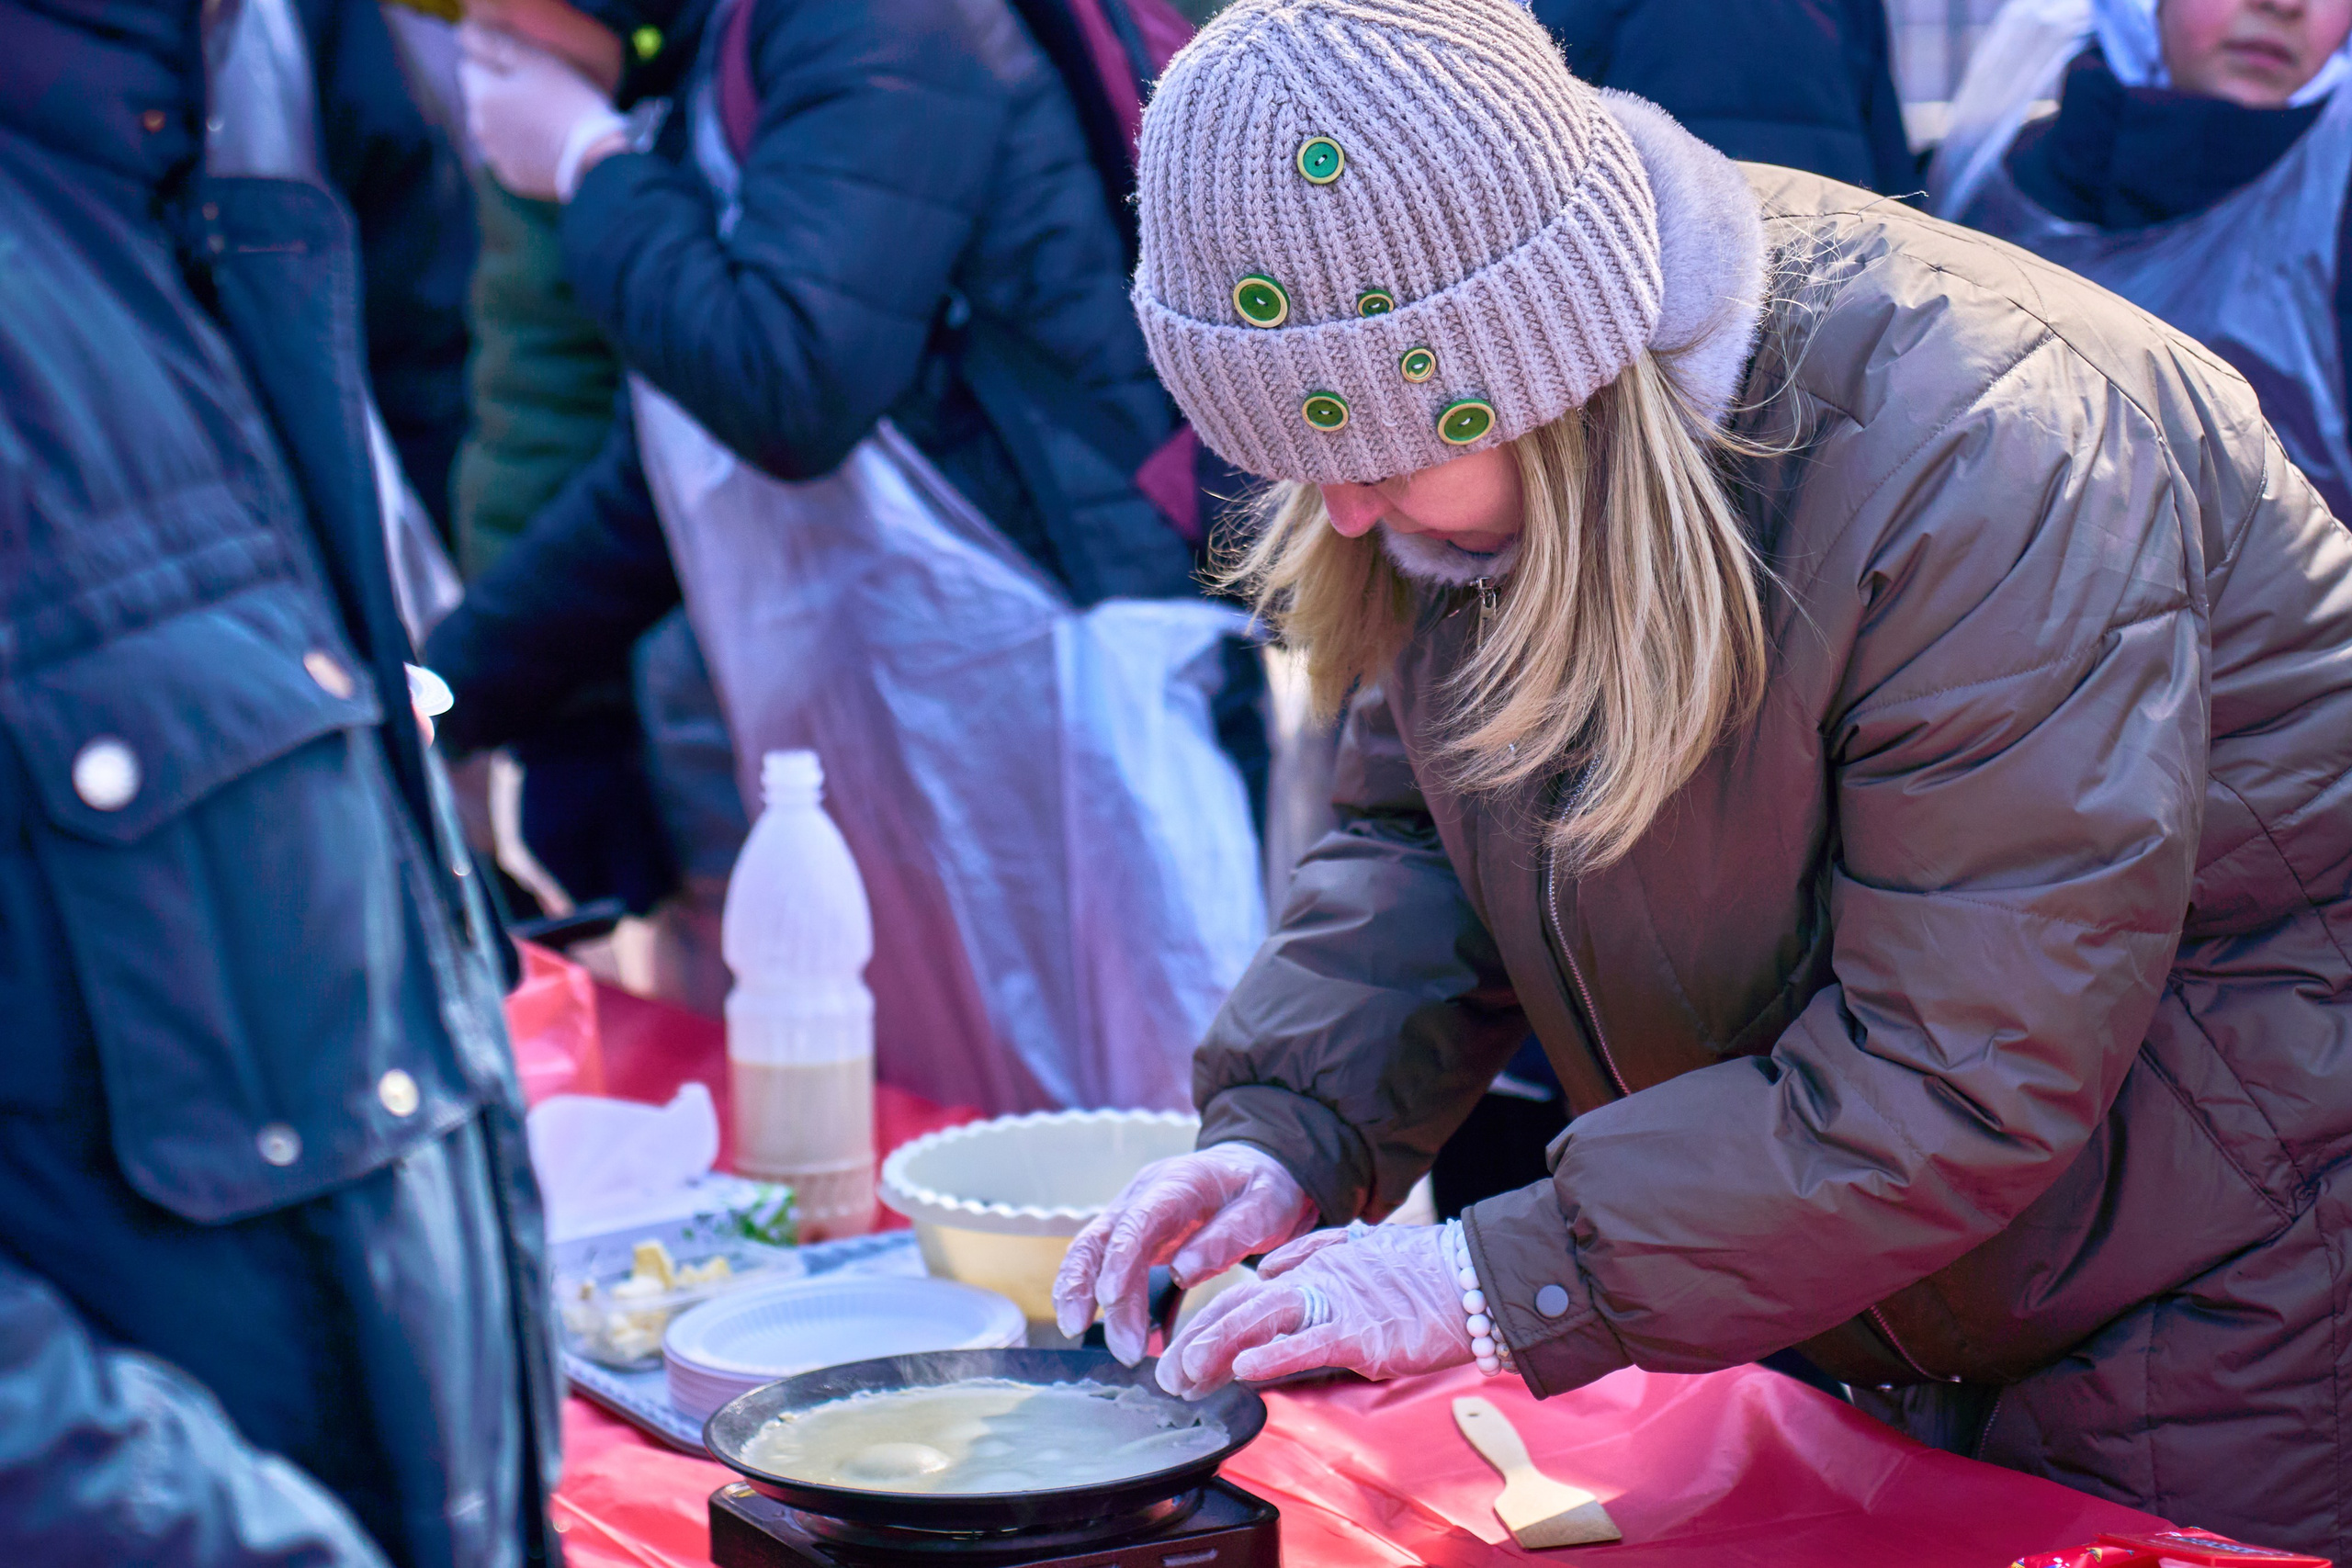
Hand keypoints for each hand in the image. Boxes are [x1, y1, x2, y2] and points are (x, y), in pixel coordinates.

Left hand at [458, 22, 627, 201]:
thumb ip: (496, 46)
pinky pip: (508, 155)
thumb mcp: (537, 62)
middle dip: (499, 95)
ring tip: (542, 124)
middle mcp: (479, 127)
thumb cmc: (569, 102)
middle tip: (538, 98)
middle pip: (480, 99)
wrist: (598, 156)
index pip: (470, 67)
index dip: (495, 66)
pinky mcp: (511, 177)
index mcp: (482, 95)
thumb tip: (464, 35)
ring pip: (492, 128)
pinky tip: (545, 147)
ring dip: (508, 122)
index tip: (524, 73)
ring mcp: (494, 155)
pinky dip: (520, 149)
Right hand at [1052, 1144, 1316, 1365]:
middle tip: (1125, 1349)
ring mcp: (1130, 1210)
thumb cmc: (1264, 1189)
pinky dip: (1082, 1286)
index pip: (1137, 1220)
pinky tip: (1079, 1320)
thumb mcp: (1268, 1206)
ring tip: (1076, 1331)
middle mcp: (1143, 1193)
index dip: (1119, 1259)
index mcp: (1179, 1183)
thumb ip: (1230, 1235)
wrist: (1253, 1169)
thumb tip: (1182, 1271)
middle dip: (1098, 1290)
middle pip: (1104, 1238)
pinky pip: (1095, 1258)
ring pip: (1088, 1247)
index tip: (1110, 1299)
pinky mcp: (1128, 1232)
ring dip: (1077, 1289)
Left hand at [1156, 1221, 1473, 1398]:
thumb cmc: (1422, 1276)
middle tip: (1166, 1377)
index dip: (1203, 1325)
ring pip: (1260, 1321)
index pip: (1241, 1297)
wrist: (1474, 1277)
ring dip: (1216, 1347)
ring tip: (1186, 1373)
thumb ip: (1308, 1258)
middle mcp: (1314, 1282)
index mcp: (1310, 1268)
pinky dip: (1273, 1355)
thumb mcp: (1357, 1253)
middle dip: (1196, 1343)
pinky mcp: (1362, 1333)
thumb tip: (1265, 1272)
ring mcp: (1336, 1305)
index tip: (1178, 1357)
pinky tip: (1243, 1370)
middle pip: (1238, 1309)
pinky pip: (1308, 1344)